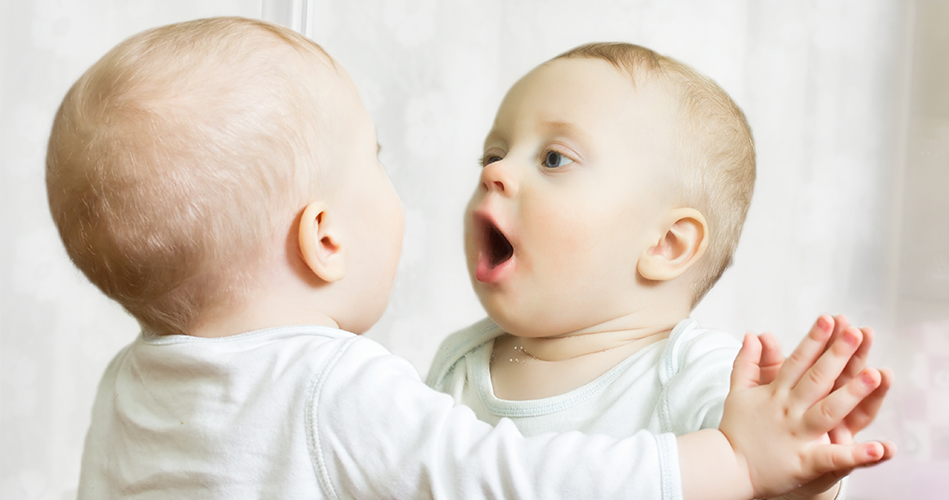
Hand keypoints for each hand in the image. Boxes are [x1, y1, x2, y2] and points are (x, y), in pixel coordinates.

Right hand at [720, 316, 888, 498]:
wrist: (726, 468)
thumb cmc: (736, 431)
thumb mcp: (738, 392)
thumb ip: (747, 362)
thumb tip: (753, 335)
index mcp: (775, 394)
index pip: (797, 361)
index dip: (813, 339)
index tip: (828, 319)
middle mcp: (788, 411)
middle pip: (816, 379)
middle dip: (837, 355)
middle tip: (855, 333)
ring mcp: (797, 435)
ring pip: (829, 411)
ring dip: (852, 393)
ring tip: (876, 375)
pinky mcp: (804, 462)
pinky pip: (833, 458)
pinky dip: (856, 455)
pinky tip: (880, 448)